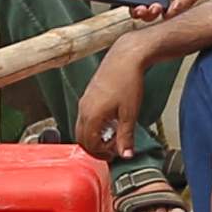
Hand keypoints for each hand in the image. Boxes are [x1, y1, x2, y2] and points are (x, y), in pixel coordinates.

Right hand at [74, 35, 161, 162]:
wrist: (126, 57)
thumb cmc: (128, 81)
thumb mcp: (130, 114)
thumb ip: (126, 137)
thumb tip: (126, 155)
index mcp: (91, 116)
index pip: (89, 144)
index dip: (101, 153)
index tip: (114, 154)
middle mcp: (83, 109)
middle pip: (81, 138)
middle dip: (95, 147)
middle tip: (111, 150)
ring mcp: (84, 101)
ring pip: (82, 127)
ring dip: (94, 136)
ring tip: (113, 135)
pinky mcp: (88, 94)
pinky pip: (85, 116)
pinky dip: (94, 124)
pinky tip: (110, 121)